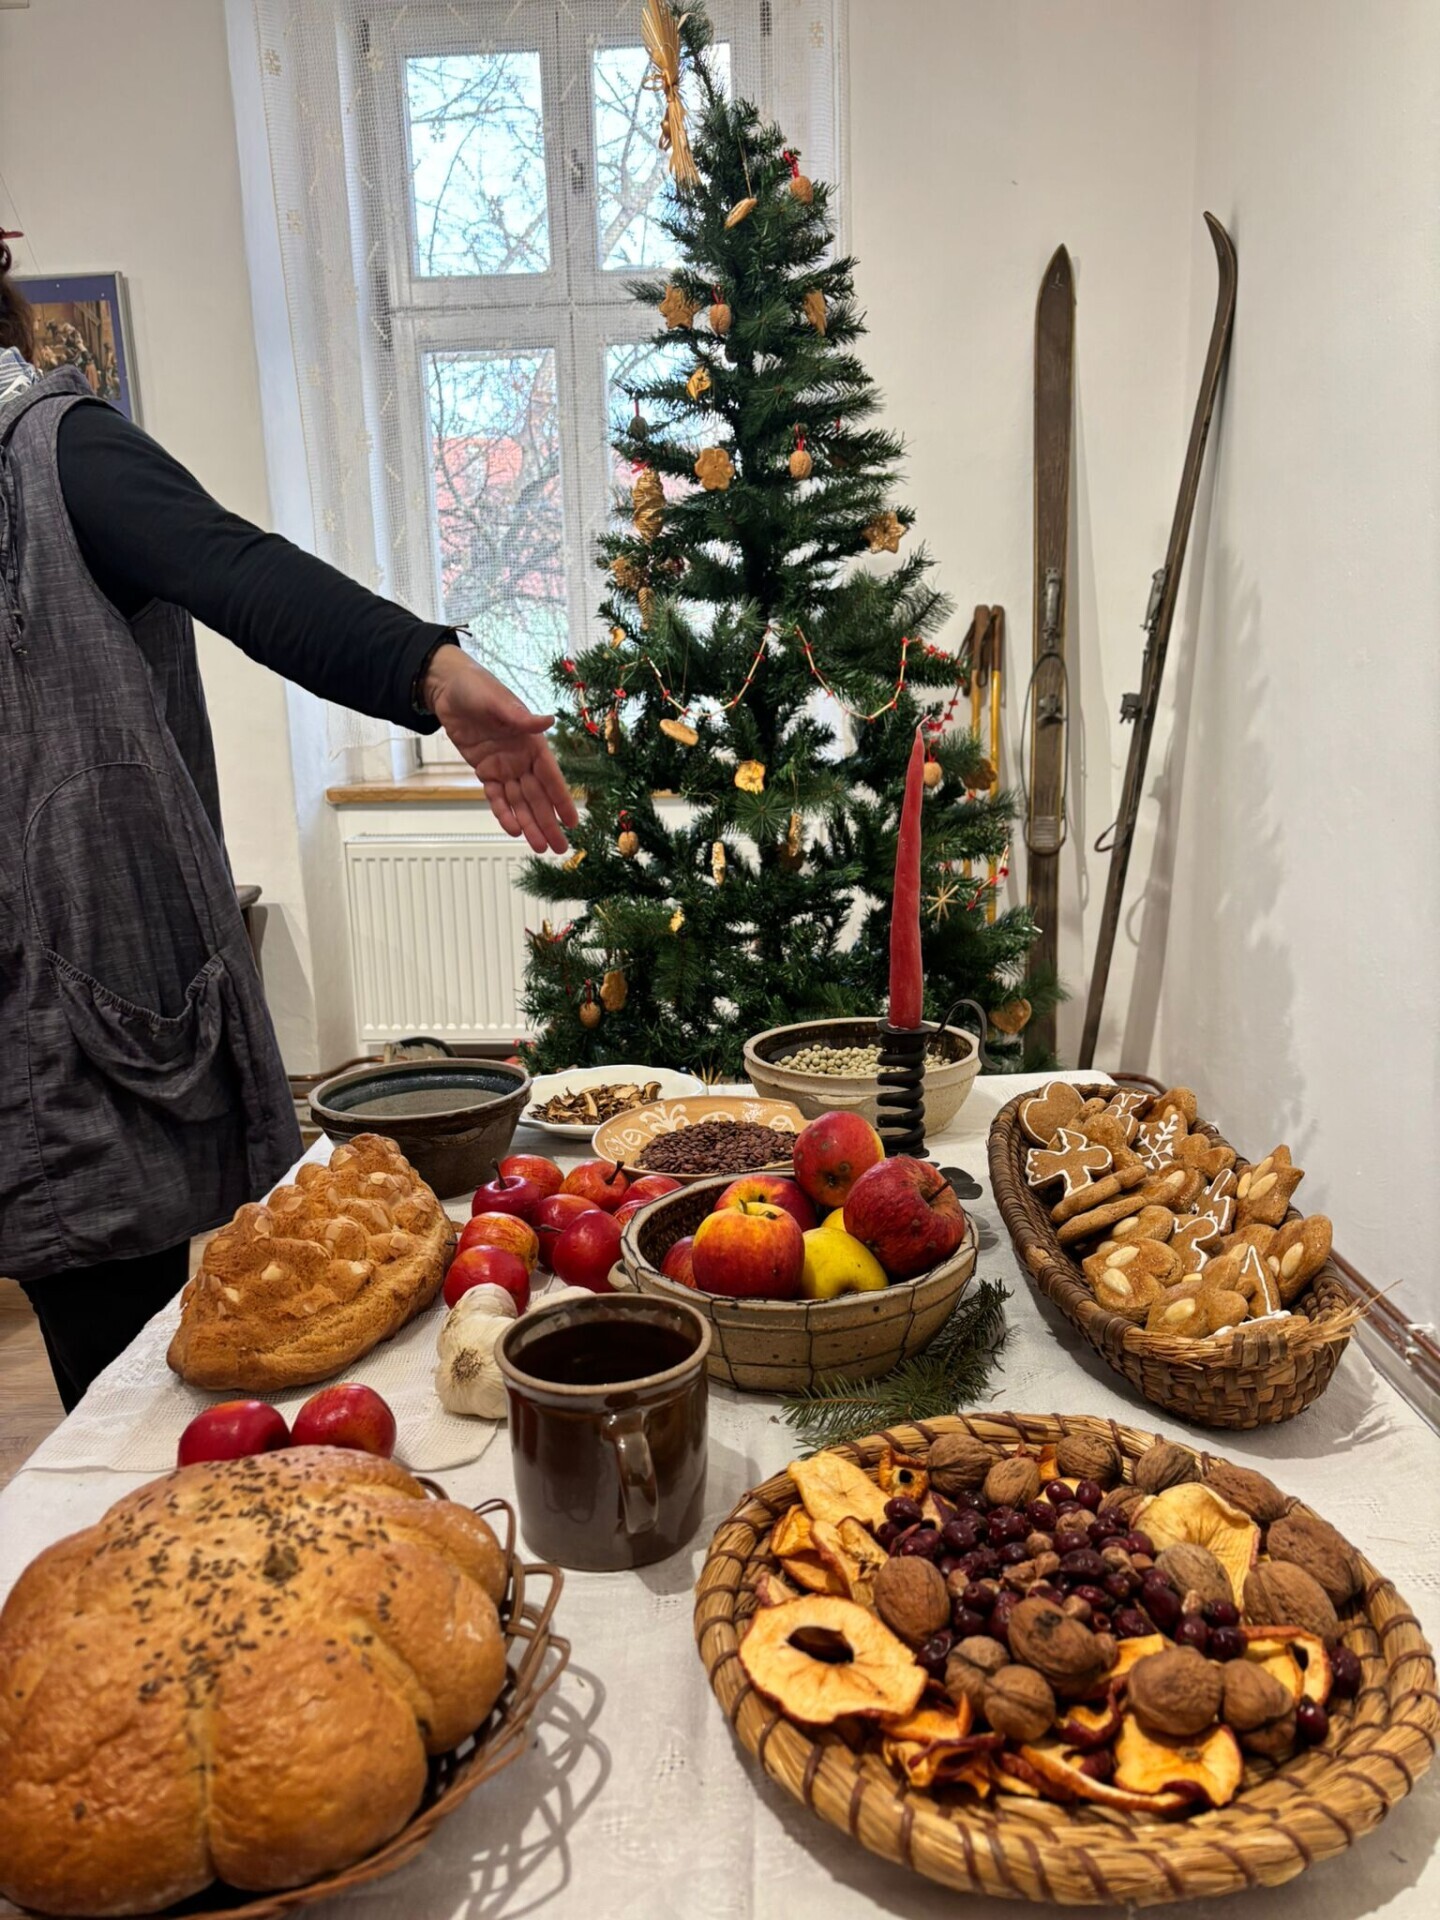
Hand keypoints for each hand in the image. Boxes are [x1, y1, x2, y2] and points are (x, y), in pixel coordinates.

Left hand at [424, 645, 579, 853]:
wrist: (447, 688)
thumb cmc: (476, 687)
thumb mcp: (498, 701)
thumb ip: (521, 717)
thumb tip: (549, 721)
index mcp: (531, 742)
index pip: (551, 776)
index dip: (562, 800)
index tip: (573, 822)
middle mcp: (521, 758)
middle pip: (537, 796)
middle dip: (548, 822)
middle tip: (559, 848)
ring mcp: (503, 766)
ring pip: (519, 802)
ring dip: (528, 824)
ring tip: (539, 848)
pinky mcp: (484, 770)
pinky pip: (495, 796)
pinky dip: (503, 813)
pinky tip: (513, 831)